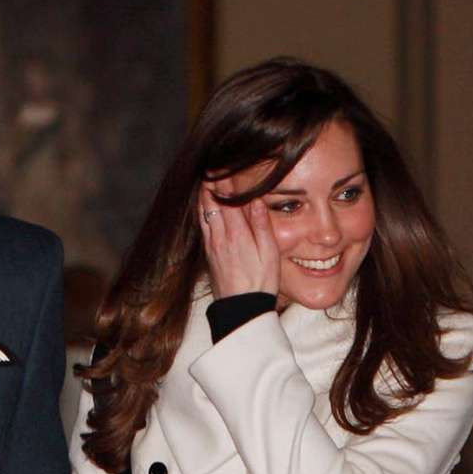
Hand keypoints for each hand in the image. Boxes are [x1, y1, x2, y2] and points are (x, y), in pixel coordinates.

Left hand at [198, 175, 281, 299]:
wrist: (241, 310)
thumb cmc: (260, 282)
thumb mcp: (269, 253)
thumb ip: (261, 223)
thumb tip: (254, 198)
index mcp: (236, 233)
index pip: (226, 197)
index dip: (224, 178)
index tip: (224, 163)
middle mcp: (219, 237)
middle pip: (209, 201)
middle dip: (210, 181)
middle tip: (213, 164)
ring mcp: (211, 246)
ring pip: (203, 212)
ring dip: (204, 194)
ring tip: (206, 177)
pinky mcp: (209, 254)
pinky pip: (203, 225)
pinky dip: (203, 210)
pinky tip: (205, 204)